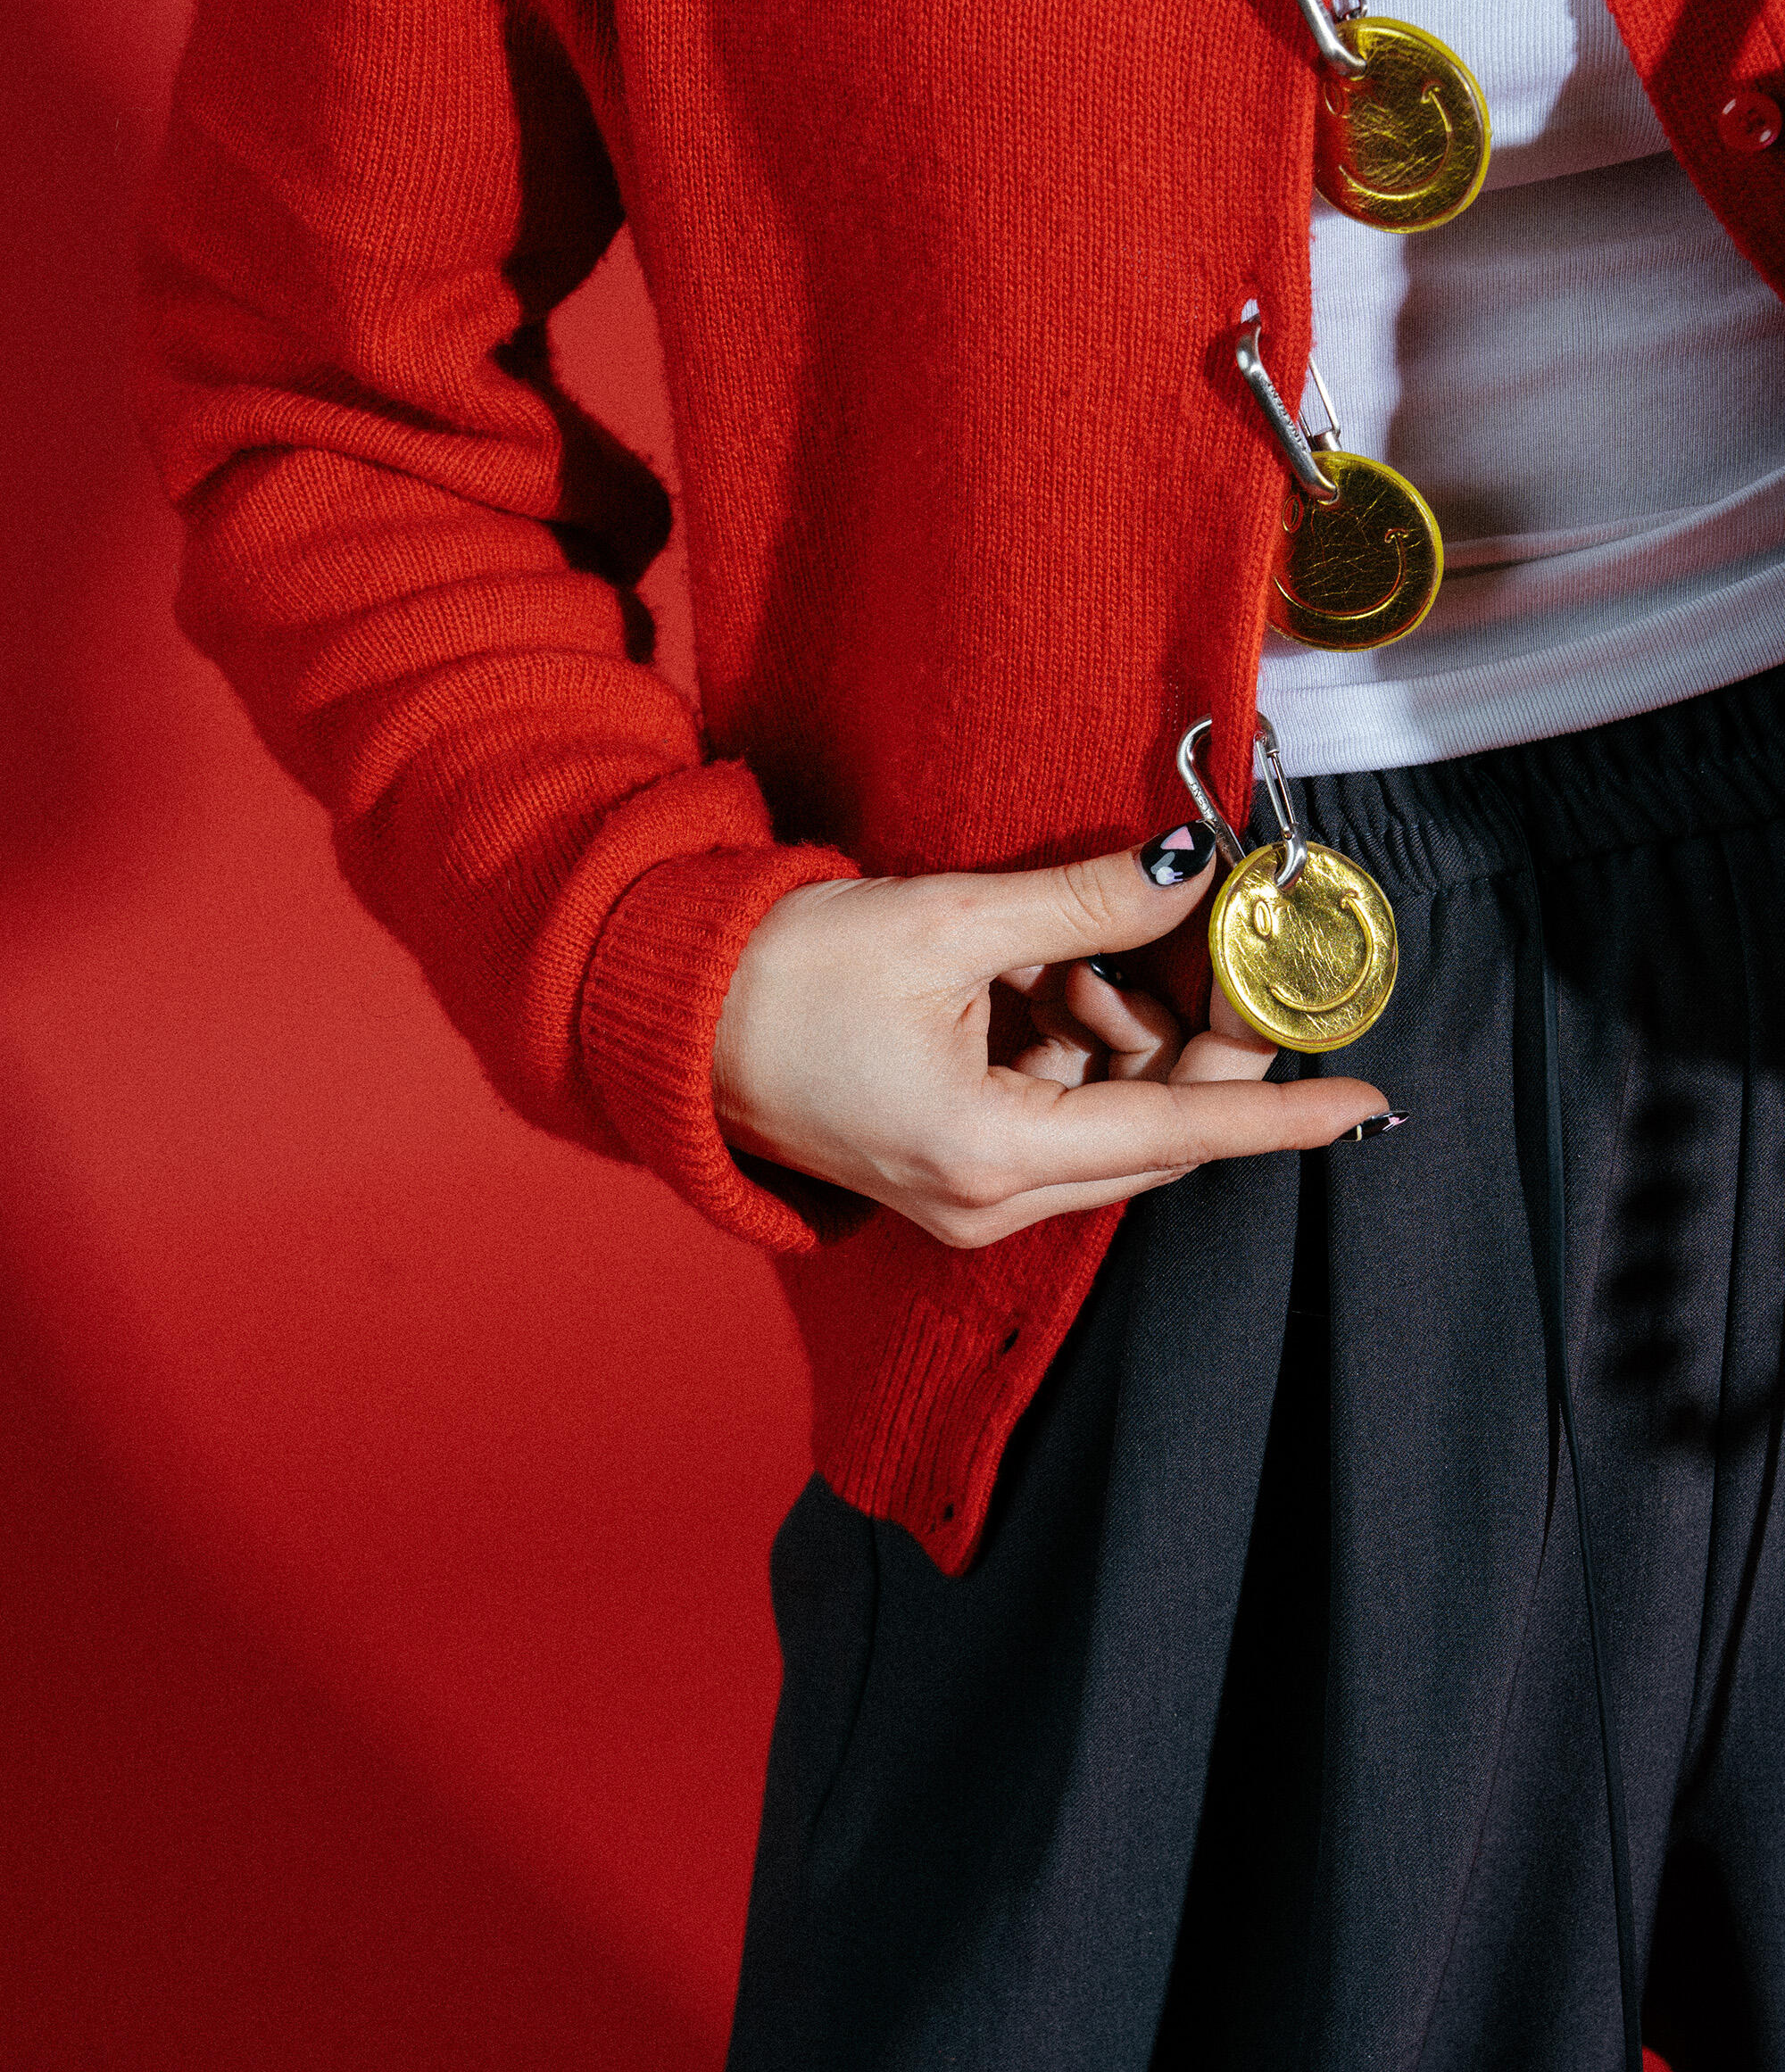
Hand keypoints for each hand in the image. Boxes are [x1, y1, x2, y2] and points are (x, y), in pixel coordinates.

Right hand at [711, 836, 1387, 1245]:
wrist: (667, 1012)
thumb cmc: (781, 974)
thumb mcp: (946, 922)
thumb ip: (1083, 904)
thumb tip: (1186, 871)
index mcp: (989, 1155)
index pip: (1177, 1135)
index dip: (1280, 1111)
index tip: (1366, 1097)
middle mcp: (988, 1200)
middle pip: (1153, 1127)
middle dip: (1193, 1033)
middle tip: (1211, 938)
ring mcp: (968, 1192)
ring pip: (1109, 1115)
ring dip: (1123, 1026)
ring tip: (1075, 940)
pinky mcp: (951, 1165)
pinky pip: (1058, 1107)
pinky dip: (1075, 1039)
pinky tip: (1041, 971)